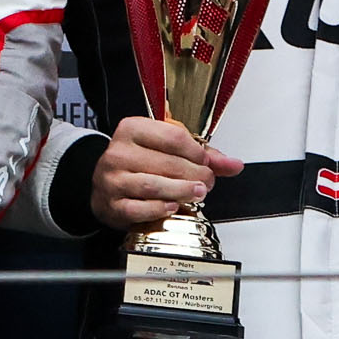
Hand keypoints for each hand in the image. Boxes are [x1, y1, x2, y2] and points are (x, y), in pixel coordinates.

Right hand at [91, 115, 238, 237]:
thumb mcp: (165, 150)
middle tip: (206, 182)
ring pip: (153, 185)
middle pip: (167, 162)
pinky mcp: (111, 203)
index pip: (173, 136)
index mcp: (132, 129)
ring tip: (197, 193)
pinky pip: (138, 208)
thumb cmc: (137, 164)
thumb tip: (234, 164)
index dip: (197, 152)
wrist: (105, 185)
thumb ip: (201, 156)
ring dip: (181, 191)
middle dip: (195, 174)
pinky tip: (172, 207)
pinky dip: (159, 209)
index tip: (206, 162)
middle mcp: (119, 152)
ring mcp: (112, 179)